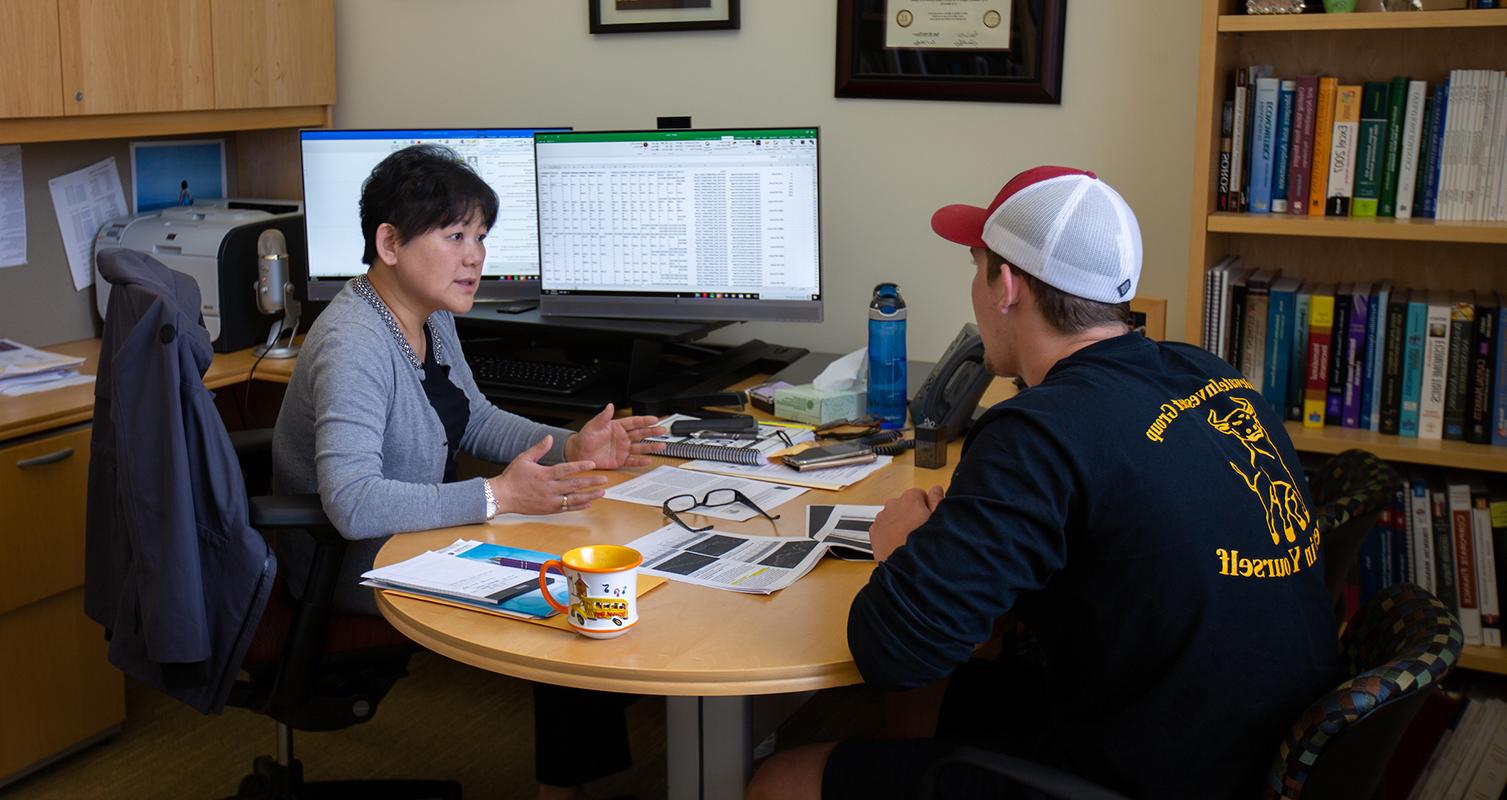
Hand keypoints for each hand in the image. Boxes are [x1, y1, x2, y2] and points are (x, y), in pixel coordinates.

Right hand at [490, 435, 607, 514]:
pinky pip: (567, 508)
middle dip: (591, 482)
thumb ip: (539, 448)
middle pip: (574, 485)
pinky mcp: (548, 509)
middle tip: (604, 480)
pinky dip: (578, 506)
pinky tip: (588, 503)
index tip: (592, 464)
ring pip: (573, 499)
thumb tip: (550, 437)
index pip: (566, 469)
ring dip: (589, 496)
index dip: (580, 466)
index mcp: (544, 474)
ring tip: (601, 493)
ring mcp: (549, 500)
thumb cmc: (512, 477)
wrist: (502, 496)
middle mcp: (549, 488)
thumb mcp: (524, 458)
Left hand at [565, 404, 666, 468]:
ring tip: (662, 446)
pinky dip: (641, 461)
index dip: (644, 421)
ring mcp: (622, 449)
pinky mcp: (620, 460)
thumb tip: (610, 406)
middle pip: (640, 434)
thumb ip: (603, 417)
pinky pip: (632, 461)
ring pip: (640, 447)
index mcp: (616, 427)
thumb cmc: (584, 438)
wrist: (578, 454)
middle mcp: (622, 438)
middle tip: (662, 430)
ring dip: (651, 447)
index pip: (634, 422)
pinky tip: (649, 460)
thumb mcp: (592, 426)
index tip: (655, 419)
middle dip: (652, 432)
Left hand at [870, 485, 944, 561]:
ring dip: (899, 524)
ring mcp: (881, 518)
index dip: (925, 506)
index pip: (918, 494)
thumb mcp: (939, 520)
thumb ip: (937, 500)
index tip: (927, 518)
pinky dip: (888, 534)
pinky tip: (898, 545)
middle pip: (904, 505)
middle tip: (919, 532)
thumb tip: (936, 489)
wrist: (907, 568)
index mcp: (910, 499)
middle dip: (910, 514)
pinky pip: (883, 528)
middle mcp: (892, 505)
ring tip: (909, 540)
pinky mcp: (873, 532)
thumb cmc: (925, 545)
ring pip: (892, 516)